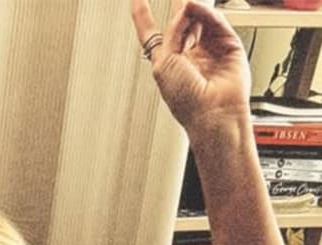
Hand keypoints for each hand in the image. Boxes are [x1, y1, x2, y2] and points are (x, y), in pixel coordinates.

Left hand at [132, 0, 250, 134]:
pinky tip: (196, 6)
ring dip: (192, 7)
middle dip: (177, 6)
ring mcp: (209, 49)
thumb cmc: (185, 100)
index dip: (143, 16)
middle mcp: (188, 54)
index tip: (137, 0)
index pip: (152, 34)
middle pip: (181, 22)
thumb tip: (184, 9)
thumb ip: (173, 34)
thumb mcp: (165, 63)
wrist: (212, 112)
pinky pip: (217, 24)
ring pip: (200, 19)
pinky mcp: (229, 46)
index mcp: (166, 61)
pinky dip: (207, 13)